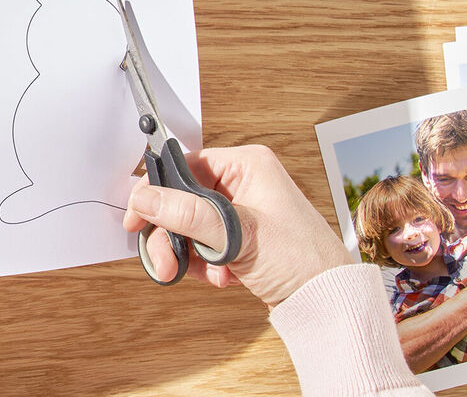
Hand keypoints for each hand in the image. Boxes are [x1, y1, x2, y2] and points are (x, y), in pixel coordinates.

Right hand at [122, 145, 350, 306]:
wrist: (328, 301)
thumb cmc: (301, 260)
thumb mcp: (238, 234)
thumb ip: (187, 214)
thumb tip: (145, 198)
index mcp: (247, 165)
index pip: (186, 165)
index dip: (158, 191)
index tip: (138, 218)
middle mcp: (243, 183)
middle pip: (183, 200)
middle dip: (172, 235)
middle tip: (165, 262)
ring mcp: (242, 212)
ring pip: (190, 226)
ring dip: (189, 254)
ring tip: (203, 273)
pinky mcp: (241, 237)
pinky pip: (204, 245)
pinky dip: (205, 264)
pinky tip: (222, 276)